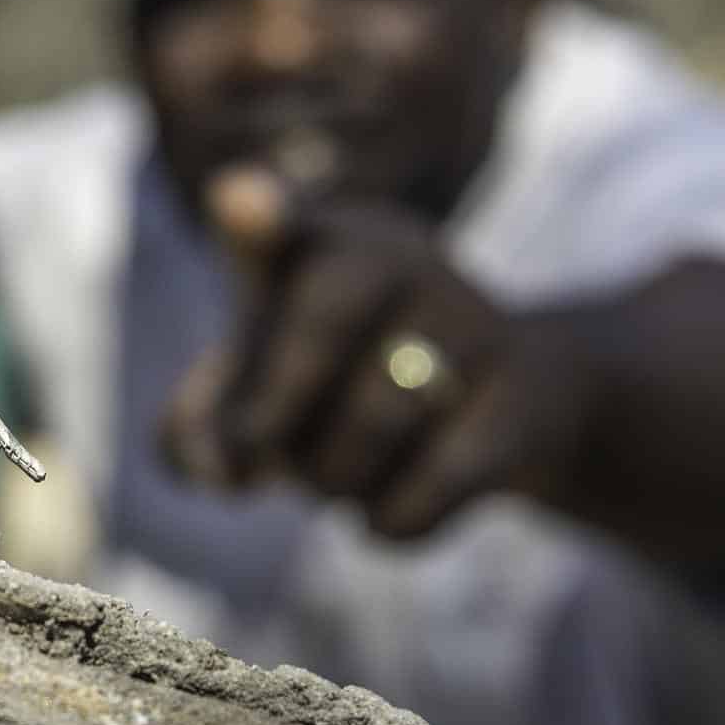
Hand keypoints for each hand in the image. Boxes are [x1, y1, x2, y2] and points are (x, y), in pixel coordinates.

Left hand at [160, 165, 588, 538]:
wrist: (513, 402)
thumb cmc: (345, 385)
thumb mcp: (261, 390)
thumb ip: (200, 427)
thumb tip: (218, 468)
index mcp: (318, 240)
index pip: (274, 215)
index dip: (254, 211)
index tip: (238, 203)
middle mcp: (400, 257)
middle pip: (318, 326)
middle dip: (267, 418)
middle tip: (254, 458)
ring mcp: (472, 319)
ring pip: (372, 422)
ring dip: (331, 481)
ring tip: (335, 477)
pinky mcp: (524, 398)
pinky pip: (437, 482)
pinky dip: (392, 520)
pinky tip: (384, 516)